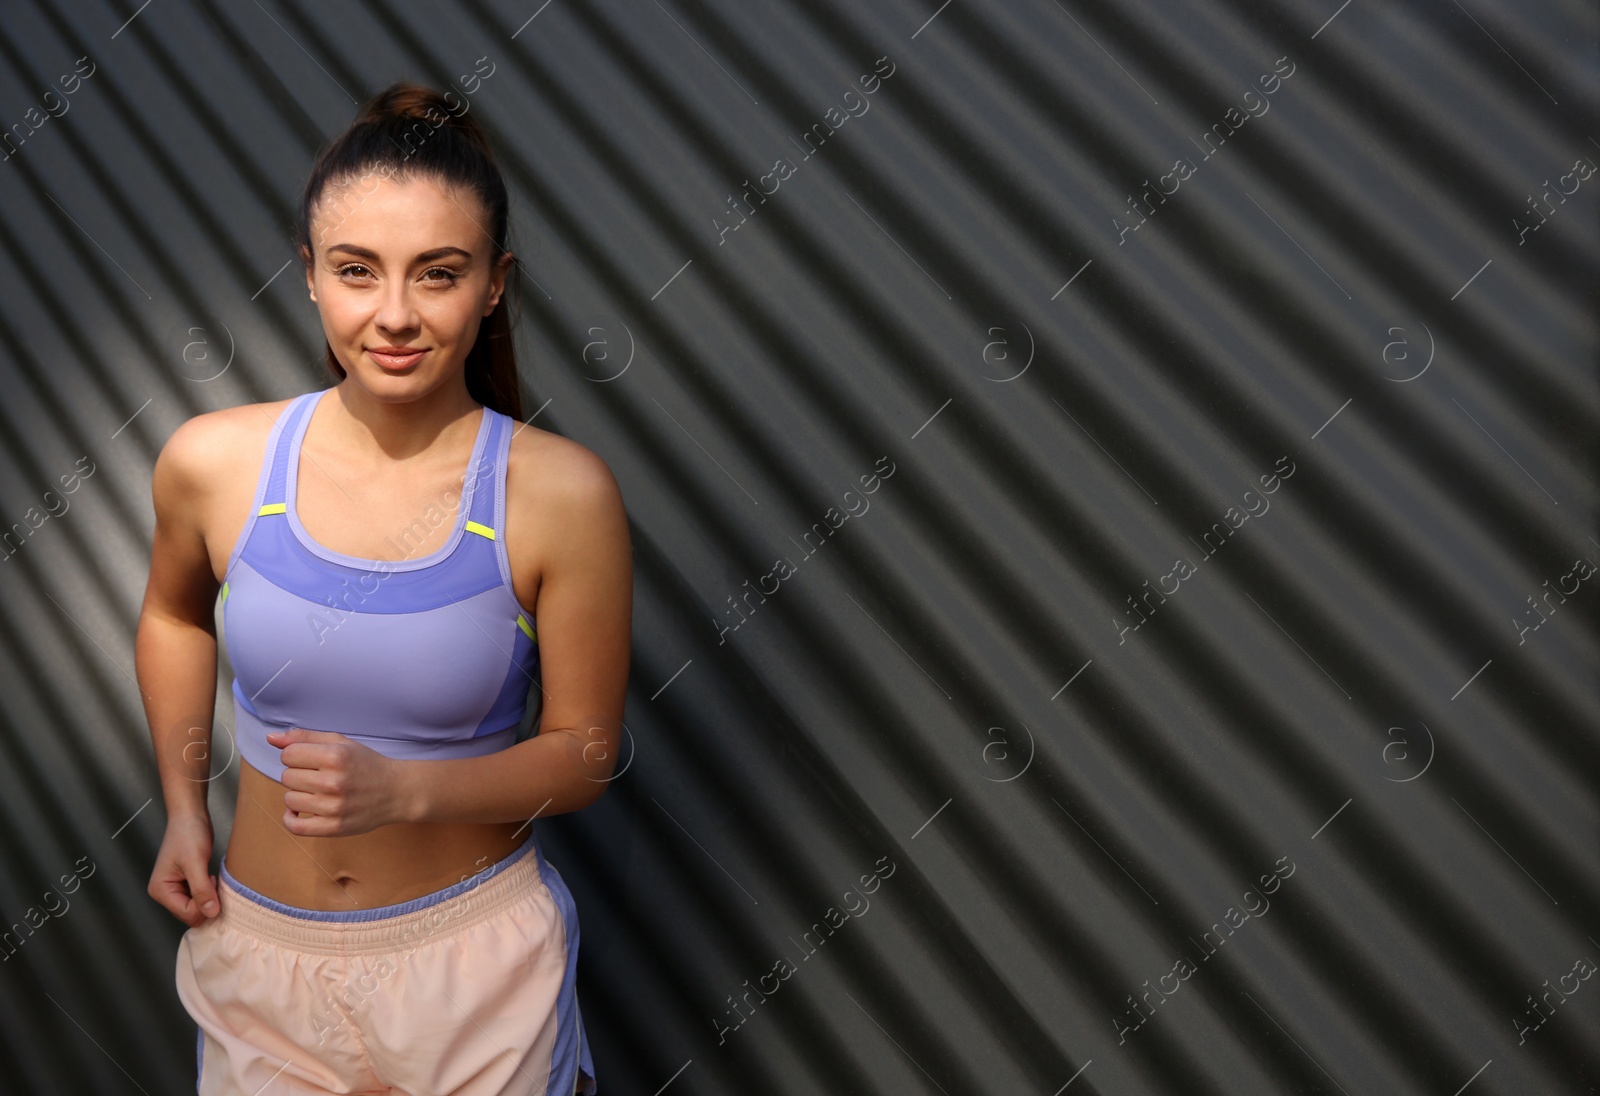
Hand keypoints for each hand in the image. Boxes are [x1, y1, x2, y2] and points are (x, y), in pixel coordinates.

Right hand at [148, 813, 219, 926]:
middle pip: (191, 914)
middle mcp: (165, 893)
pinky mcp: (185, 884)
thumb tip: (211, 913)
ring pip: (198, 907)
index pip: (187, 914)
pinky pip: (200, 898)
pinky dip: (208, 891)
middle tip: (210, 878)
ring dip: (208, 895)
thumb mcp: (196, 862)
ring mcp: (175, 889)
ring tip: (209, 876)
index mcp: (160, 891)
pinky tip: (209, 877)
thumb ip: (202, 890)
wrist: (190, 816)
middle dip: (206, 900)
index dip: (205, 903)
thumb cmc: (188, 834)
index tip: (209, 880)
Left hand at [267, 728, 410, 836]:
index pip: (288, 754)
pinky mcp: (334, 827)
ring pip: (289, 799)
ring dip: (298, 795)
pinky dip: (291, 819)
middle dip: (299, 774)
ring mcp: (333, 807)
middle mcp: (333, 781)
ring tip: (317, 792)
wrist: (397, 791)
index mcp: (335, 756)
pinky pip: (295, 826)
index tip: (311, 760)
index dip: (296, 755)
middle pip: (287, 777)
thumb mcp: (341, 743)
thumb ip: (305, 737)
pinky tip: (300, 811)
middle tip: (318, 776)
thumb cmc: (367, 765)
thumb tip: (270, 737)